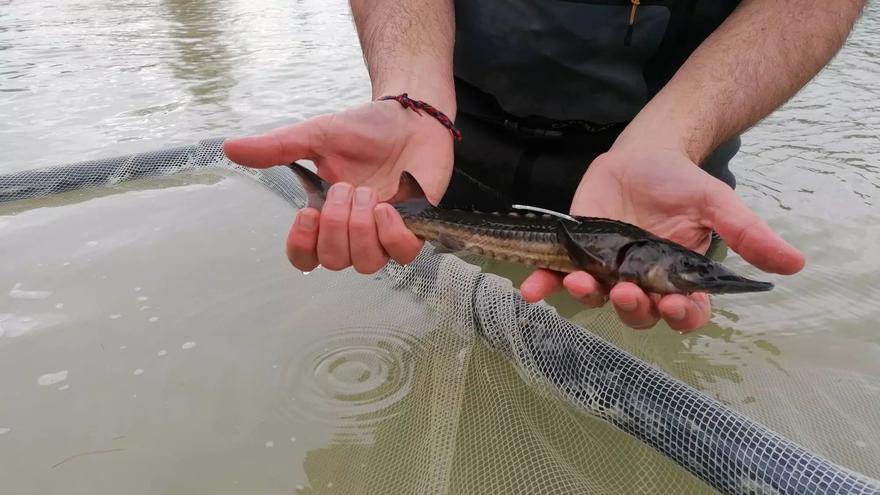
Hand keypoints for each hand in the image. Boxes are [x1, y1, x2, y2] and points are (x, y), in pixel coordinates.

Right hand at [223, 100, 453, 272]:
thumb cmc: (365, 130)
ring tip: (367, 192)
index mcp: (326, 216)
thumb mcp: (317, 136)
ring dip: (362, 228)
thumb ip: (277, 148)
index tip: (308, 213)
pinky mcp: (414, 229)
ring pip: (366, 264)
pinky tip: (387, 206)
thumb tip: (230, 148)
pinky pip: (402, 254)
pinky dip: (391, 234)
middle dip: (336, 225)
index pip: (305, 258)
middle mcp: (354, 232)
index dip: (302, 246)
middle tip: (346, 187)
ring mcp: (385, 234)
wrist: (410, 117)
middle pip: (334, 262)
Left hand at [519, 146, 804, 331]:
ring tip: (578, 279)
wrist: (643, 152)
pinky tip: (531, 288)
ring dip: (586, 296)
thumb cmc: (681, 180)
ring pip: (597, 299)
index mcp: (679, 277)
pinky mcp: (577, 254)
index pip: (683, 313)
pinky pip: (557, 277)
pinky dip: (543, 284)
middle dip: (631, 307)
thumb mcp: (716, 202)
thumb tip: (795, 264)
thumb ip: (747, 233)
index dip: (678, 316)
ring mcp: (606, 270)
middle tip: (624, 289)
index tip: (673, 304)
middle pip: (638, 313)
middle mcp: (642, 281)